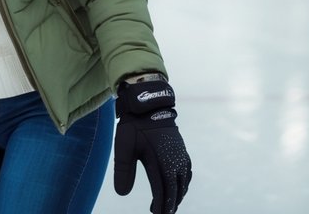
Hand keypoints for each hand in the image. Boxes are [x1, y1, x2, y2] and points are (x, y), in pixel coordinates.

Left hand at [114, 78, 191, 213]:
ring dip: (178, 195)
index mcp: (160, 163)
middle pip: (175, 190)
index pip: (162, 191)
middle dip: (170, 204)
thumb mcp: (123, 147)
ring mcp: (180, 155)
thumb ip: (123, 170)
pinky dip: (184, 183)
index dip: (160, 205)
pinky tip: (179, 186)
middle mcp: (174, 161)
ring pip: (183, 182)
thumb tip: (121, 194)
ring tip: (170, 205)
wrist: (148, 105)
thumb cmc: (133, 126)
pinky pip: (187, 171)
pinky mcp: (182, 149)